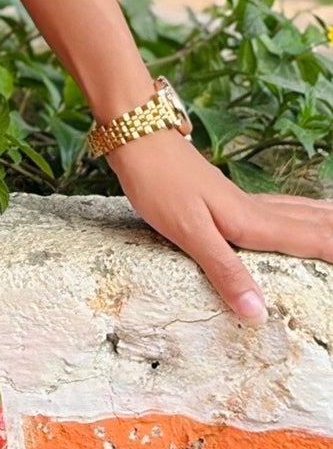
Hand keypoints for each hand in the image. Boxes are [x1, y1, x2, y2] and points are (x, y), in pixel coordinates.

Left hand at [107, 126, 332, 319]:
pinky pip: (277, 208)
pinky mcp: (224, 196)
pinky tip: (291, 213)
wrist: (136, 133)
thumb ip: (225, 272)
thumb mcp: (188, 232)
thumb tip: (260, 315)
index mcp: (250, 222)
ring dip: (323, 220)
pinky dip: (299, 212)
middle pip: (310, 223)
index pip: (308, 240)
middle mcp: (253, 210)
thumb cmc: (157, 181)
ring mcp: (239, 200)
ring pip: (295, 212)